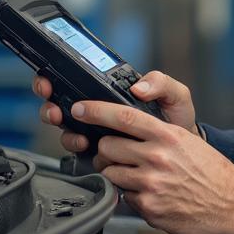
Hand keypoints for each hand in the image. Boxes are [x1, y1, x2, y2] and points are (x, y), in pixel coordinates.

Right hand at [33, 70, 200, 154]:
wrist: (184, 154)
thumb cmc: (177, 121)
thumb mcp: (175, 95)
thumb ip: (161, 83)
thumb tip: (138, 87)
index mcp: (112, 93)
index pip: (77, 81)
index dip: (56, 79)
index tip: (51, 82)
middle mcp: (100, 111)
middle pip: (61, 104)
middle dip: (50, 105)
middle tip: (55, 110)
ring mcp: (97, 132)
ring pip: (66, 129)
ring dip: (64, 130)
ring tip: (78, 135)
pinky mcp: (100, 153)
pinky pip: (79, 152)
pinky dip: (77, 148)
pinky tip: (87, 147)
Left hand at [68, 98, 233, 233]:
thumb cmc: (215, 175)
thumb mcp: (190, 143)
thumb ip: (159, 136)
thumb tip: (128, 133)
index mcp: (168, 136)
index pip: (122, 116)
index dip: (95, 111)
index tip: (81, 109)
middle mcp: (158, 157)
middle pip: (107, 146)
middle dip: (107, 151)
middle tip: (117, 156)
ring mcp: (151, 183)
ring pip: (111, 173)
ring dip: (117, 175)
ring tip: (138, 178)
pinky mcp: (149, 208)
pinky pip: (124, 197)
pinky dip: (133, 196)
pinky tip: (152, 195)